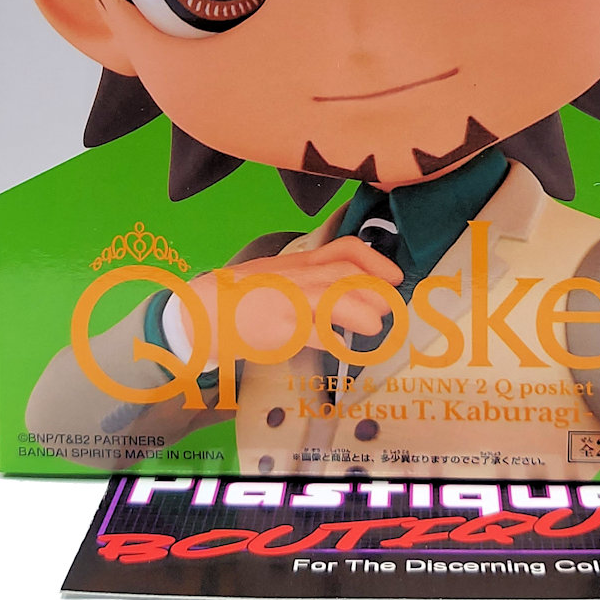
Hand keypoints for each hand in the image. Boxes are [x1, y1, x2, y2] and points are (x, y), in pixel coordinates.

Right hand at [180, 237, 404, 361]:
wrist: (204, 309)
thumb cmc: (244, 296)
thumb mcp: (280, 274)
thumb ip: (311, 277)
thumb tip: (348, 289)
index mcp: (301, 263)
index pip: (346, 250)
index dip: (376, 262)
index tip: (395, 276)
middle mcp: (299, 277)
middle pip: (348, 275)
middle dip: (375, 292)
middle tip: (388, 309)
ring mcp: (290, 300)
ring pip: (336, 299)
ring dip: (362, 314)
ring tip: (372, 328)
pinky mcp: (280, 327)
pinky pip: (315, 333)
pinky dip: (334, 340)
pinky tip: (344, 349)